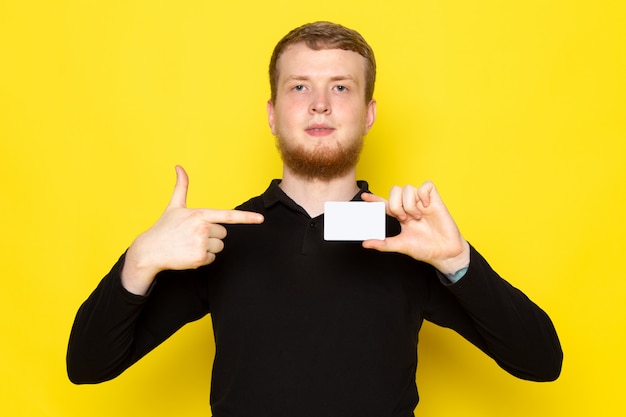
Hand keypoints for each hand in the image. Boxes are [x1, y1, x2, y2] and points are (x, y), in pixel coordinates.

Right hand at [121, 165, 263, 294]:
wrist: (150, 250)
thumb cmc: (164, 227)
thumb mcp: (174, 206)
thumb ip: (181, 186)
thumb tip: (179, 167)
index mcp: (200, 214)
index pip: (228, 215)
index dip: (246, 218)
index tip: (261, 219)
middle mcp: (203, 228)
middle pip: (223, 233)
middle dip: (212, 235)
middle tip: (193, 236)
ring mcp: (201, 244)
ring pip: (219, 247)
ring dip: (208, 248)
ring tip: (190, 245)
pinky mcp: (200, 258)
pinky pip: (212, 259)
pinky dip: (203, 259)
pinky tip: (188, 254)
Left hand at [361, 182, 468, 273]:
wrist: (444, 253)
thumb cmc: (425, 249)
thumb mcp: (400, 245)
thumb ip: (383, 244)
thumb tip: (365, 243)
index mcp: (401, 215)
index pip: (385, 203)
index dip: (375, 199)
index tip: (364, 197)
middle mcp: (411, 206)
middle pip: (395, 191)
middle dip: (396, 205)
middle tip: (404, 219)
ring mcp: (423, 203)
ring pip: (408, 188)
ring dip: (409, 203)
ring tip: (416, 217)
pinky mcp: (435, 201)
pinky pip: (426, 186)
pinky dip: (423, 195)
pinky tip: (426, 207)